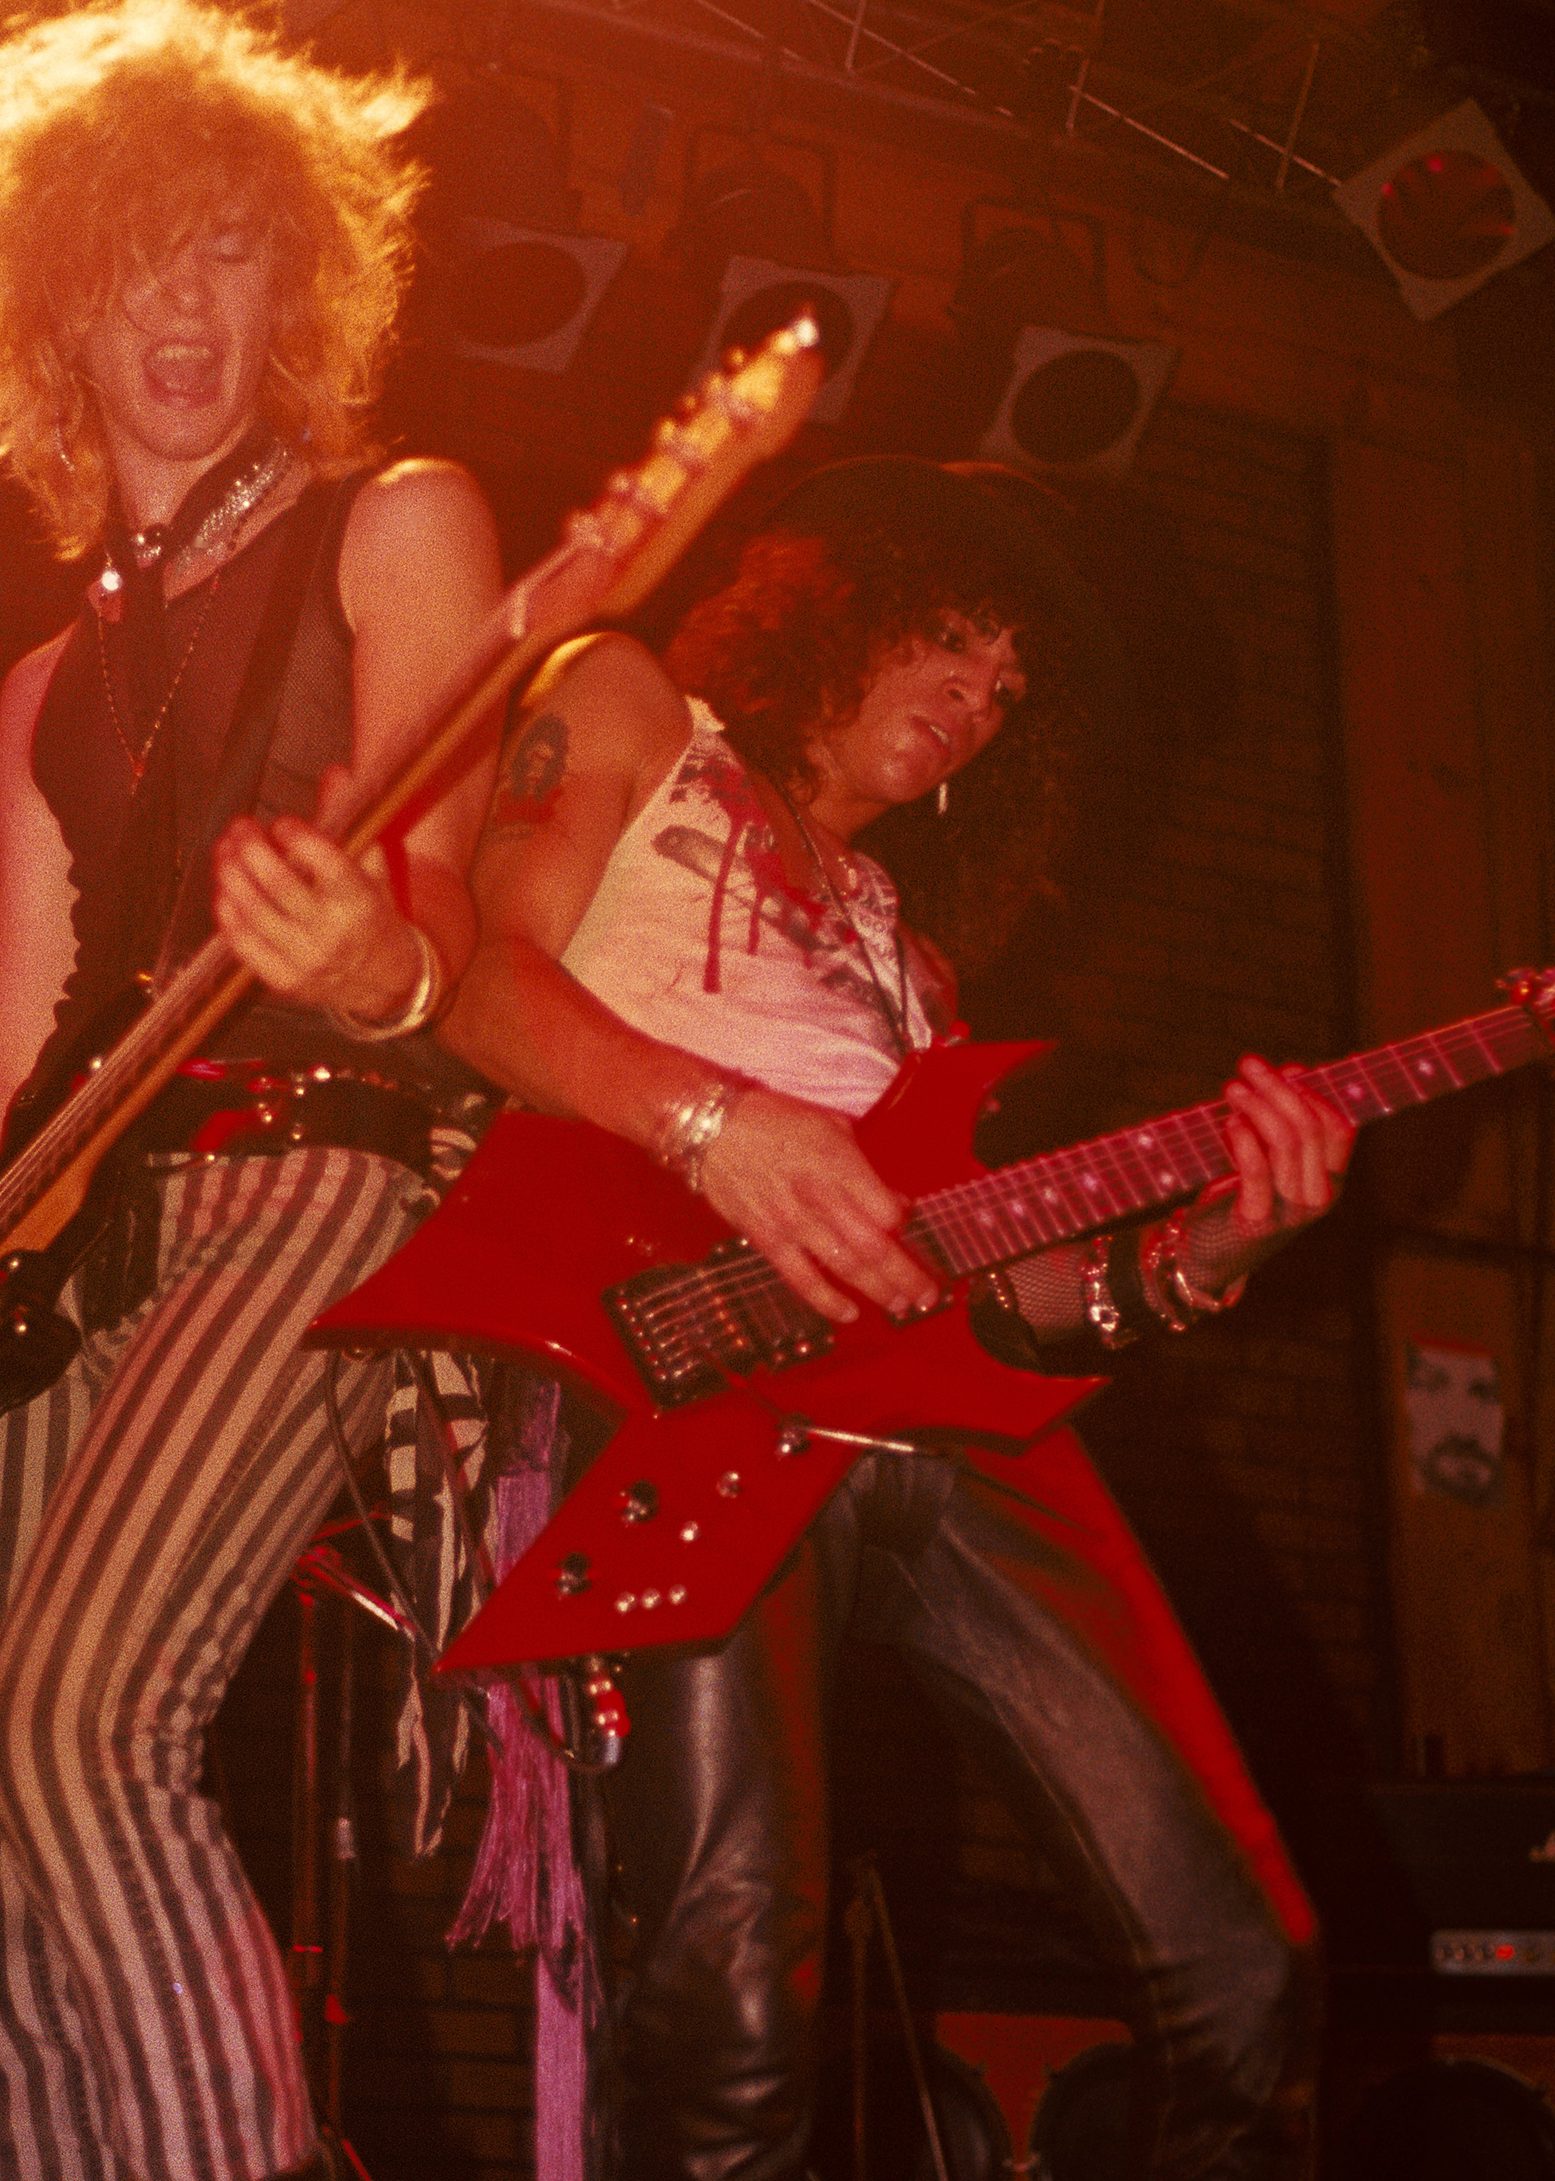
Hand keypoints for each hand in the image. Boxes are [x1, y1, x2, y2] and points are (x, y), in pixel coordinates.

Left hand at [211, 811, 422, 1019]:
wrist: (385, 979)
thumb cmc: (373, 913)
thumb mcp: (373, 869)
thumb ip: (351, 822)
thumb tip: (336, 773)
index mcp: (361, 901)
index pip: (326, 862)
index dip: (298, 837)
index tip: (282, 822)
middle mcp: (333, 931)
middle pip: (278, 883)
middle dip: (250, 848)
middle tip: (240, 827)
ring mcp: (305, 959)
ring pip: (253, 910)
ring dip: (230, 874)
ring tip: (225, 850)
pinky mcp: (283, 980)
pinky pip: (242, 943)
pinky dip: (227, 913)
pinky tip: (225, 890)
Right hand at [698, 1087, 939, 1323]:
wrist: (714, 1127)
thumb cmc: (773, 1120)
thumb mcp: (830, 1126)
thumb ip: (863, 1166)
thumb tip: (892, 1200)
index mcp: (840, 1163)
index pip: (886, 1211)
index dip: (906, 1228)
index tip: (912, 1234)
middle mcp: (820, 1195)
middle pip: (875, 1246)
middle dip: (906, 1275)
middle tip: (926, 1295)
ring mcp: (793, 1220)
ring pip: (845, 1266)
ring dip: (877, 1291)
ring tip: (899, 1306)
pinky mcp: (767, 1238)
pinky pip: (800, 1278)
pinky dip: (826, 1300)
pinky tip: (847, 1313)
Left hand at [1220, 1052, 1353, 1244]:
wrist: (1211, 1253)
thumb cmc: (1243, 1194)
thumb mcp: (1271, 1156)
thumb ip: (1285, 1119)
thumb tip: (1294, 1070)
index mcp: (1332, 1179)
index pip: (1340, 1127)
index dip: (1314, 1093)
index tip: (1286, 1070)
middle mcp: (1320, 1197)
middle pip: (1310, 1128)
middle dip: (1278, 1089)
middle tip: (1248, 1067)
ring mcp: (1292, 1213)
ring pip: (1285, 1142)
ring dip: (1257, 1106)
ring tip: (1232, 1089)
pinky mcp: (1258, 1221)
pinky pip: (1257, 1170)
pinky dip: (1243, 1139)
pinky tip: (1229, 1121)